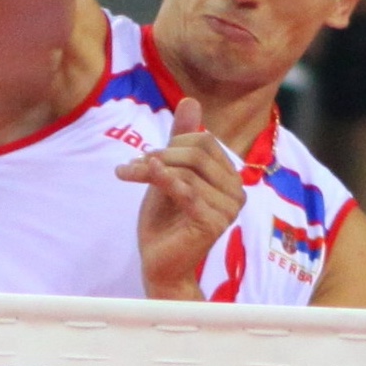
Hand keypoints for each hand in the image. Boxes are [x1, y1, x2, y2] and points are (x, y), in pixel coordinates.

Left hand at [118, 93, 243, 298]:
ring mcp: (228, 209)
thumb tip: (190, 99)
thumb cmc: (165, 223)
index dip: (172, 143)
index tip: (142, 158)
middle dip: (160, 154)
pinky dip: (163, 179)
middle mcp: (237, 191)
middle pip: (198, 153)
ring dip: (152, 169)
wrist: (160, 265)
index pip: (204, 141)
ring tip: (127, 174)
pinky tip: (144, 172)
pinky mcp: (213, 223)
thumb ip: (180, 141)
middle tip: (130, 167)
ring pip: (188, 171)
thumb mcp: (169, 174)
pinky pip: (186, 191)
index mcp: (230, 178)